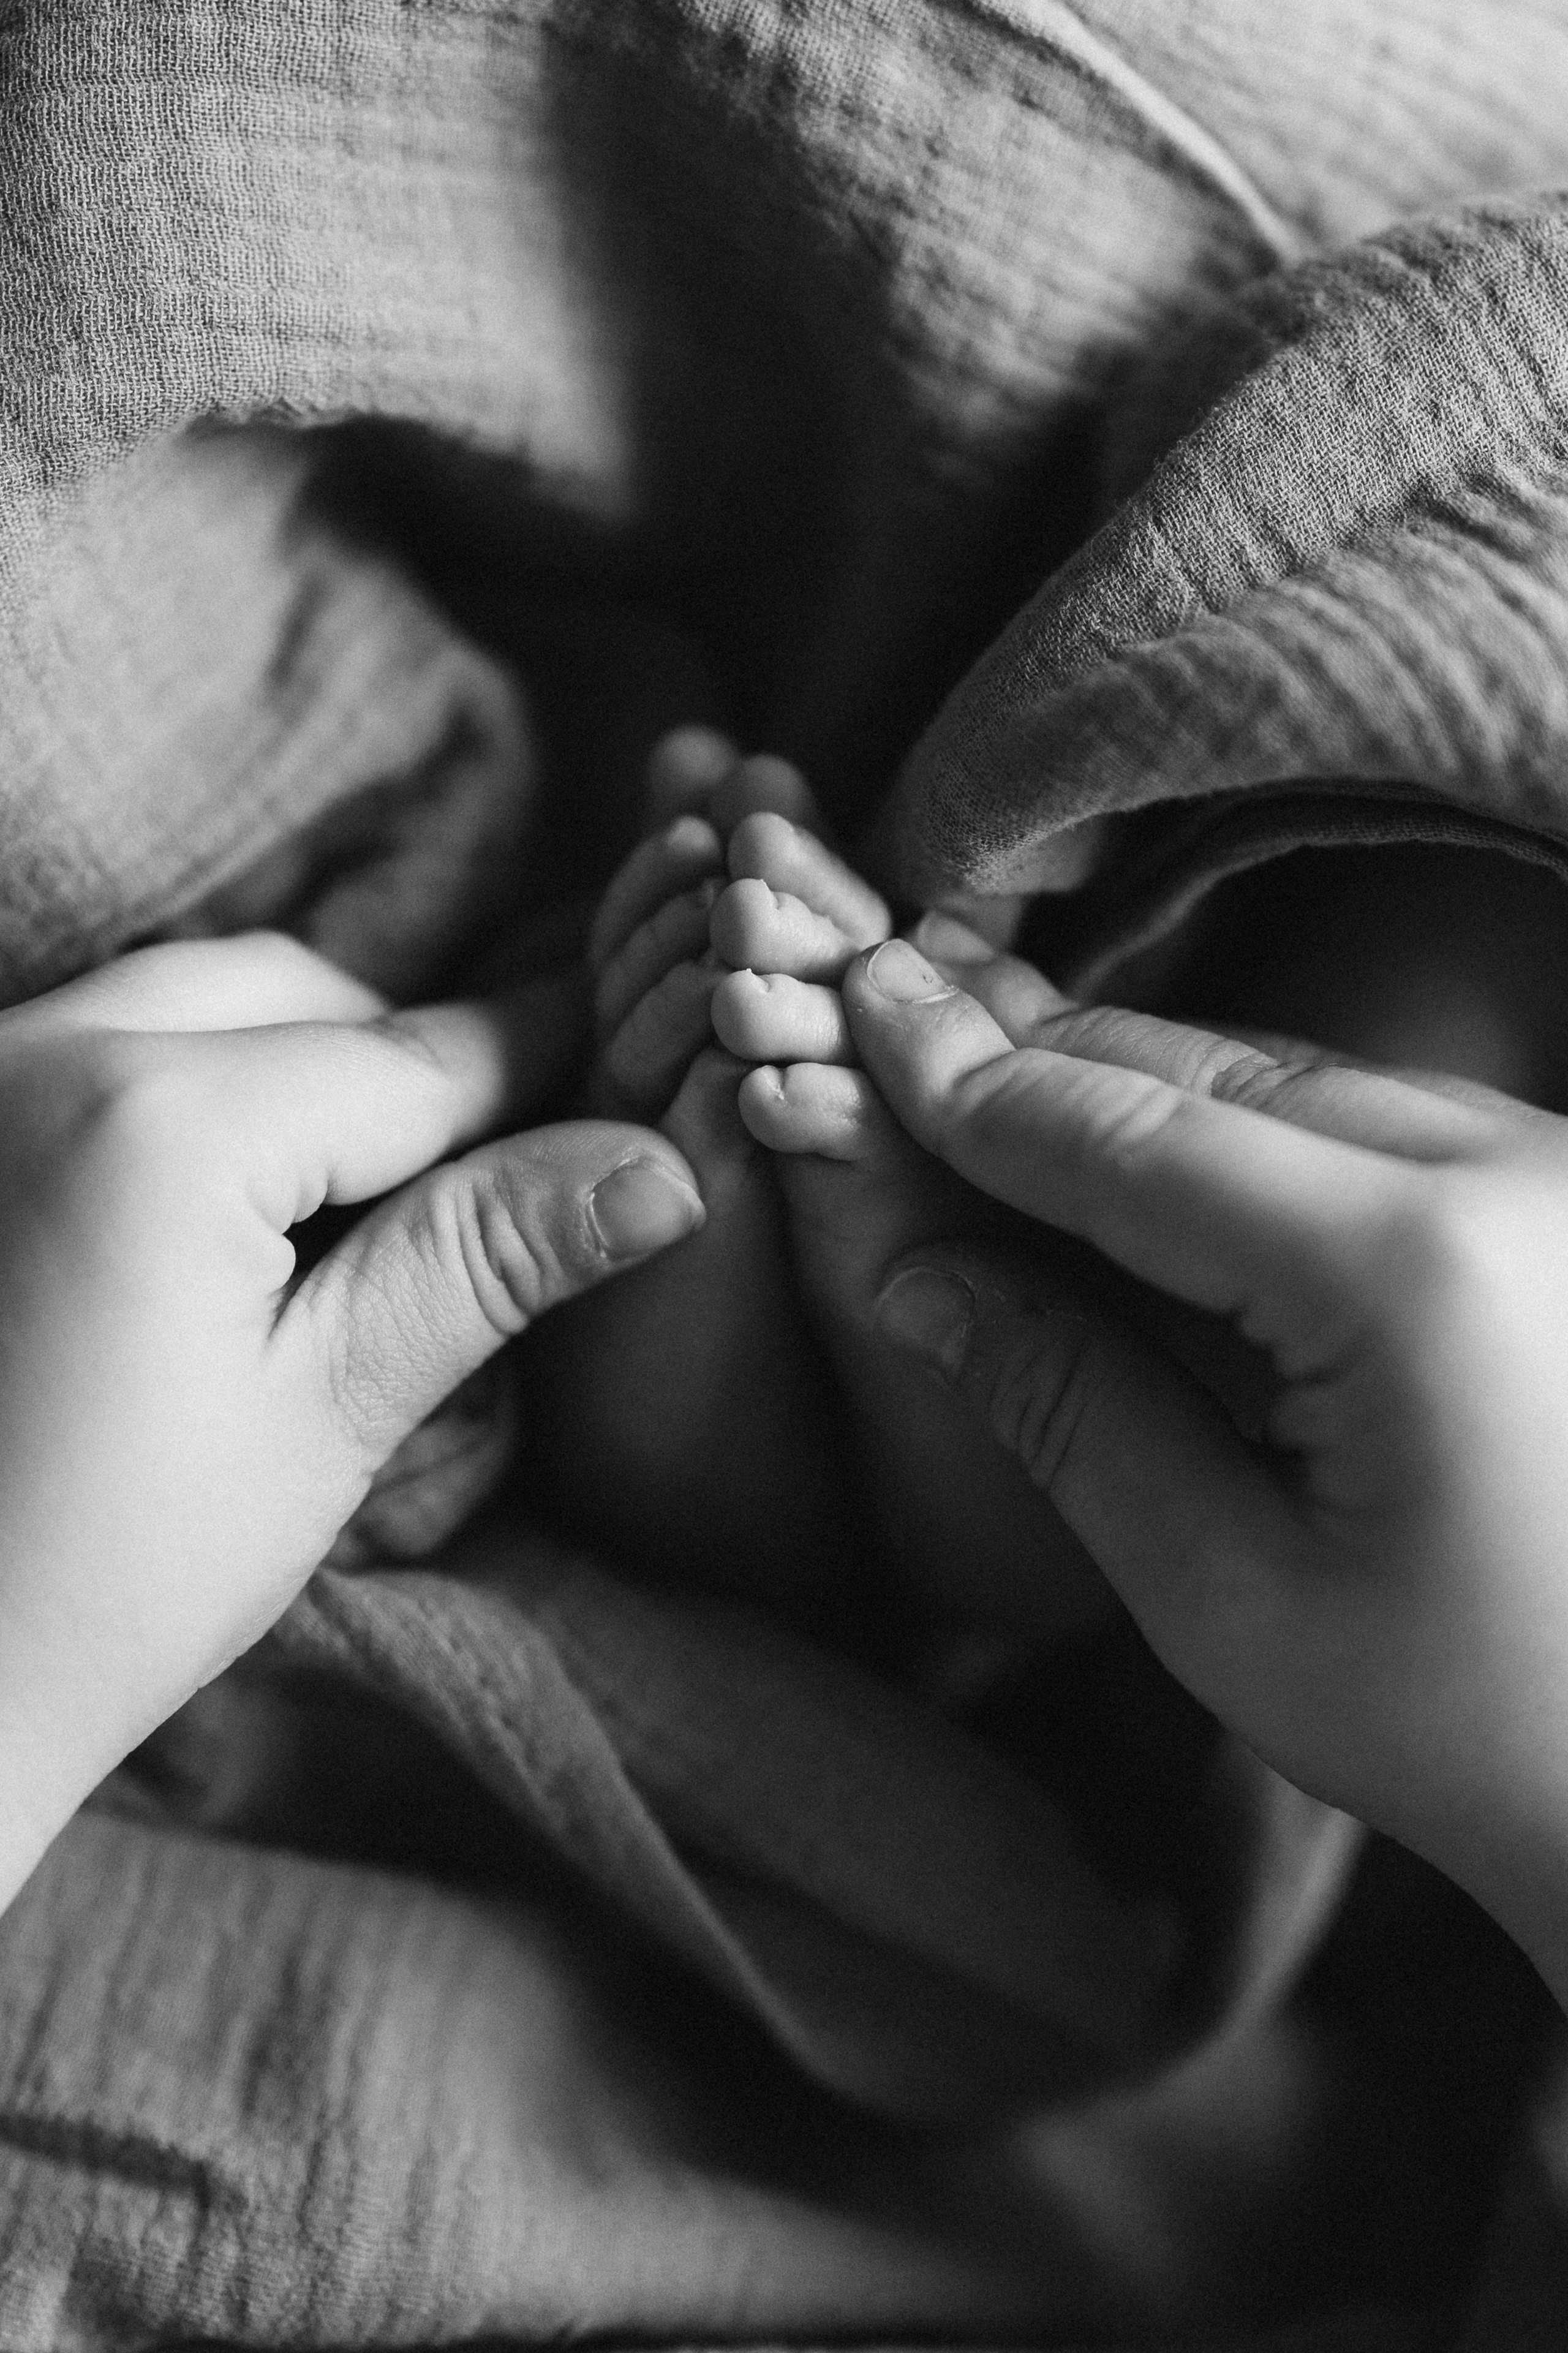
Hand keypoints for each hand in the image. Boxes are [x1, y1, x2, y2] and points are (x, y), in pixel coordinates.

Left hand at [0, 933, 703, 1906]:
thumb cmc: (105, 1581)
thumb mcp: (327, 1412)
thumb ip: (486, 1257)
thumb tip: (663, 1169)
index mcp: (154, 1123)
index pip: (411, 1062)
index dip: (538, 1087)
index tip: (630, 1104)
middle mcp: (40, 1051)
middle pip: (301, 994)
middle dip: (405, 1071)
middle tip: (492, 1186)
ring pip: (195, 997)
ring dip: (299, 1062)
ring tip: (361, 1209)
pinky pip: (101, 1039)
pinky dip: (196, 1080)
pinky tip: (235, 1207)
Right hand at [742, 923, 1567, 2001]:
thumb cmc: (1482, 1733)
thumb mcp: (1232, 1596)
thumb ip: (1071, 1407)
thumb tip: (924, 1278)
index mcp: (1416, 1273)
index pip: (1135, 1140)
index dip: (981, 1086)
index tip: (871, 1012)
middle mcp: (1513, 1176)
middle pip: (1218, 1071)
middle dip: (1046, 1055)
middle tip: (905, 1008)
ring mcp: (1565, 1176)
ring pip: (1302, 1078)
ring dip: (1144, 1086)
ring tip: (1000, 1078)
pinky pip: (1380, 1123)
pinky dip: (1248, 1127)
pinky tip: (1155, 1156)